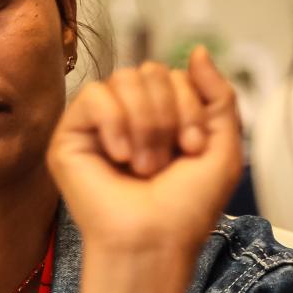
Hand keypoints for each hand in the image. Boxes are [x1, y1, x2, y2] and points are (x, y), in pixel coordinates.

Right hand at [49, 47, 242, 254]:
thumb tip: (196, 51)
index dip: (189, 104)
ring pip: (123, 79)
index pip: (173, 74)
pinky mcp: (70, 136)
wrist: (153, 241)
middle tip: (166, 161)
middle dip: (167, 114)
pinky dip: (113, 122)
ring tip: (143, 166)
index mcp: (162, 118)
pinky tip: (119, 156)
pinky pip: (94, 95)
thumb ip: (219, 95)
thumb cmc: (185, 209)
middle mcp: (128, 117)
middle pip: (149, 71)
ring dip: (144, 124)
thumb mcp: (222, 147)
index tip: (191, 148)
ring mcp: (98, 126)